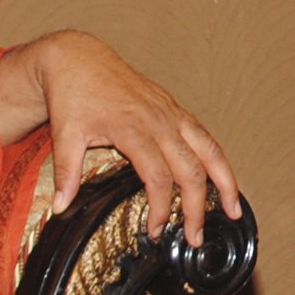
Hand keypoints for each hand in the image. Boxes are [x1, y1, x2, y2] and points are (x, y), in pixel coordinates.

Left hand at [0, 32, 241, 243]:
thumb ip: (66, 173)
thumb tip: (60, 207)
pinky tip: (222, 179)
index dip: (161, 208)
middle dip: (198, 206)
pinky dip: (217, 160)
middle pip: (192, 169)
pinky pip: (204, 136)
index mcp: (133, 128)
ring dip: (225, 181)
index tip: (155, 230)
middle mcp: (160, 120)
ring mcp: (171, 112)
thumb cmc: (73, 94)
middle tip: (195, 236)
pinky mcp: (174, 108)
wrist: (78, 58)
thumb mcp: (64, 134)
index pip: (159, 177)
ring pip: (210, 149)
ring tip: (234, 210)